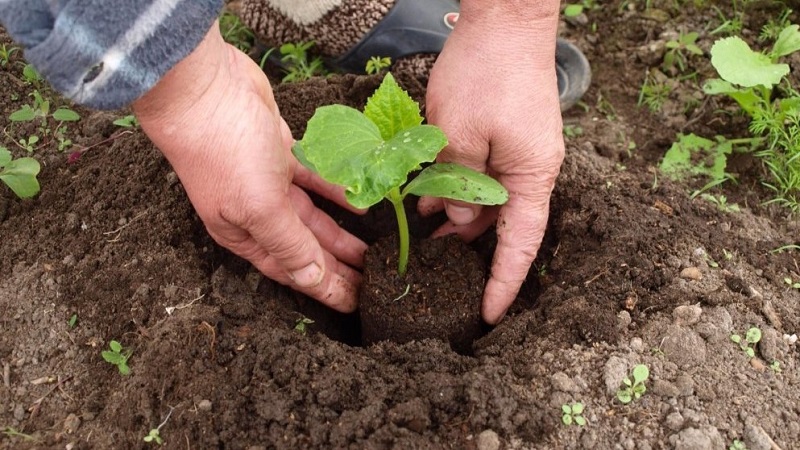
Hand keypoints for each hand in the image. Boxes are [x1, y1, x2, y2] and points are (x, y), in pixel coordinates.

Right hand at [133, 23, 366, 311]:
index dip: (324, 288)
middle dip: (338, 267)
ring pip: (312, 217)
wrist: (204, 86)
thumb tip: (312, 281)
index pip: (291, 271)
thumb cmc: (224, 150)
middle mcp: (255, 212)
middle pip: (305, 248)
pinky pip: (316, 180)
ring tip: (373, 253)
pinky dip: (337, 191)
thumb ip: (289, 244)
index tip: (356, 304)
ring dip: (341, 234)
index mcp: (243, 234)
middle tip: (375, 282)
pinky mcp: (280, 151)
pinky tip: (362, 203)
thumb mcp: (259, 205)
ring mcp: (268, 181)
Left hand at [419, 3, 564, 323]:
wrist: (507, 19)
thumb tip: (458, 220)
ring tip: (423, 231)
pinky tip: (429, 194)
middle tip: (436, 271)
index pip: (520, 246)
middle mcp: (532, 170)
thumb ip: (458, 185)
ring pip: (488, 199)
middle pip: (503, 225)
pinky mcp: (508, 135)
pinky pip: (484, 174)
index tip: (487, 316)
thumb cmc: (487, 73)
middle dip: (470, 249)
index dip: (503, 284)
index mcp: (531, 177)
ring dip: (458, 214)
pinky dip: (458, 187)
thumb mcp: (461, 136)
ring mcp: (521, 151)